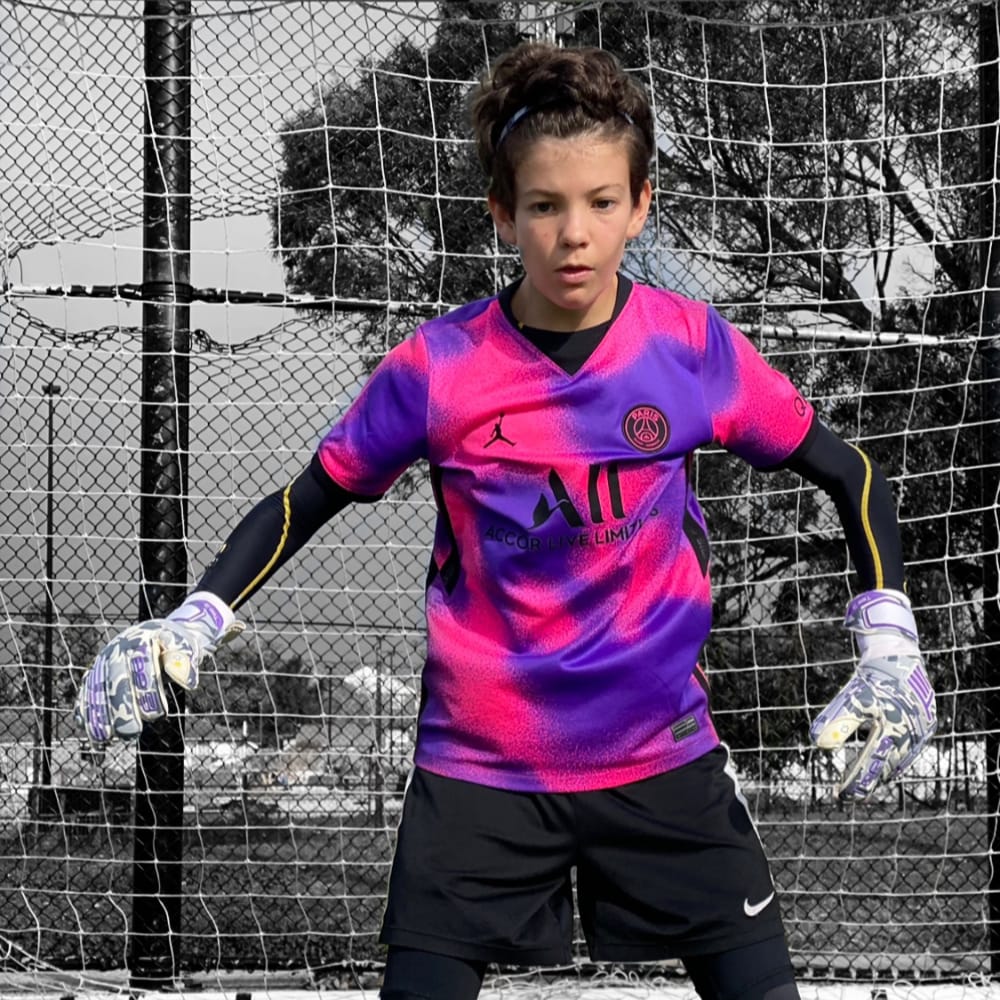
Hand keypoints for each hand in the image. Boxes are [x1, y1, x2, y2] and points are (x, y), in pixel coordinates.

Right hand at [75, 592, 243, 743]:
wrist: (157, 635)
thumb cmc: (173, 646)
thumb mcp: (185, 647)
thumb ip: (184, 662)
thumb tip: (187, 682)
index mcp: (141, 639)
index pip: (142, 665)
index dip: (148, 690)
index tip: (158, 713)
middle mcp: (117, 649)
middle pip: (116, 680)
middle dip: (122, 708)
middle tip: (132, 732)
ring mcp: (102, 661)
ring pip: (96, 687)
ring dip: (99, 714)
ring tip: (106, 737)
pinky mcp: (93, 674)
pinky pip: (86, 693)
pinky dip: (86, 712)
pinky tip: (91, 731)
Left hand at [810, 589, 936, 800]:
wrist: (900, 659)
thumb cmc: (872, 680)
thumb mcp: (852, 699)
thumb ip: (837, 721)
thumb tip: (818, 743)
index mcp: (892, 731)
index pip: (870, 766)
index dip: (854, 783)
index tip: (839, 796)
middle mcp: (909, 737)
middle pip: (884, 768)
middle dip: (865, 782)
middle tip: (846, 797)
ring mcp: (920, 735)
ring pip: (897, 762)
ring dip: (878, 773)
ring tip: (858, 783)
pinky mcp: (924, 730)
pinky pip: (906, 753)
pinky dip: (891, 761)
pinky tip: (879, 765)